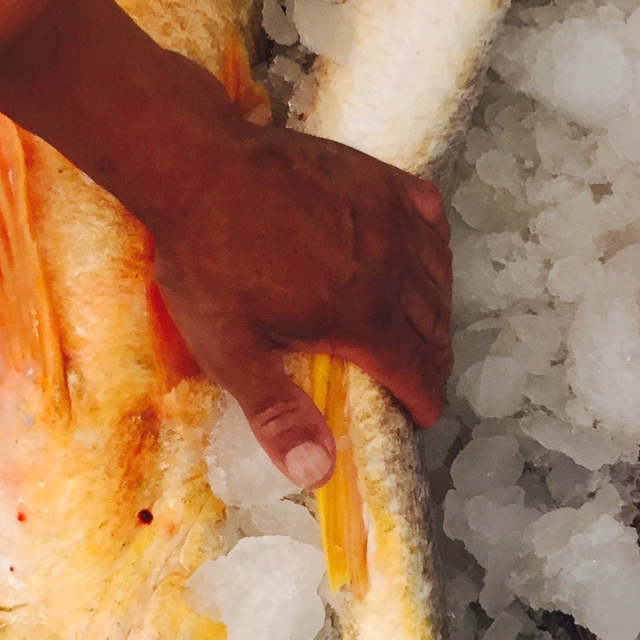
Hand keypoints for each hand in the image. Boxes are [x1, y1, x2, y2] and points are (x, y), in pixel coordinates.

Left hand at [0, 0, 451, 486]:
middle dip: (428, 361)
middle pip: (435, 330)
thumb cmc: (208, 259)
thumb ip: (278, 411)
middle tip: (411, 377)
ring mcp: (393, 221)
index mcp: (363, 318)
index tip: (416, 414)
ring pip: (440, 278)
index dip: (421, 402)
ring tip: (413, 325)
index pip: (420, 373)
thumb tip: (316, 472)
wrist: (199, 167)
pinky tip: (412, 255)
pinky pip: (430, 221)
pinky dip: (430, 247)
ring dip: (433, 310)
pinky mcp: (383, 183)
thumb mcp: (231, 348)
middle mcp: (393, 270)